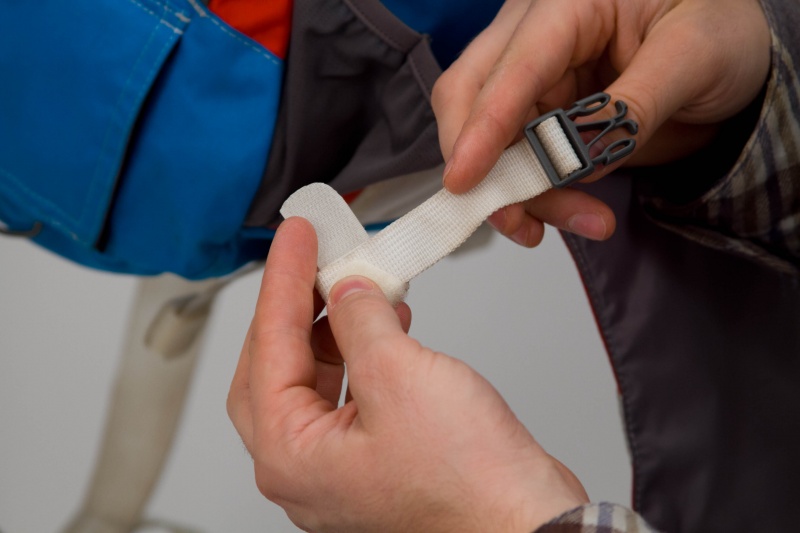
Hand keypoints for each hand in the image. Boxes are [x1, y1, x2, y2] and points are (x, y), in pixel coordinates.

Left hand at [227, 217, 587, 531]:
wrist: (527, 524)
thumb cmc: (469, 483)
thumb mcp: (400, 375)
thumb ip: (360, 323)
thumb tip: (346, 292)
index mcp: (290, 456)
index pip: (269, 347)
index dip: (284, 280)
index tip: (297, 235)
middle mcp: (305, 469)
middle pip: (276, 367)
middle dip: (295, 307)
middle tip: (313, 257)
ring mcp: (340, 468)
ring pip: (313, 380)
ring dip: (331, 328)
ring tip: (355, 284)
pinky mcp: (376, 460)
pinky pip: (350, 395)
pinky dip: (361, 353)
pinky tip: (387, 324)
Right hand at [432, 0, 770, 245]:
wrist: (732, 54)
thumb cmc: (720, 30)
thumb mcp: (696, 55)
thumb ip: (635, 105)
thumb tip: (577, 156)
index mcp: (569, 3)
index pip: (512, 67)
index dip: (483, 127)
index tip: (464, 180)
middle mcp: (536, 35)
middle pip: (469, 99)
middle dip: (482, 166)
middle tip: (516, 219)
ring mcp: (535, 78)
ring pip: (490, 142)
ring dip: (521, 193)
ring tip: (588, 221)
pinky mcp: (542, 115)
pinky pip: (519, 161)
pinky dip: (538, 196)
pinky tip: (577, 214)